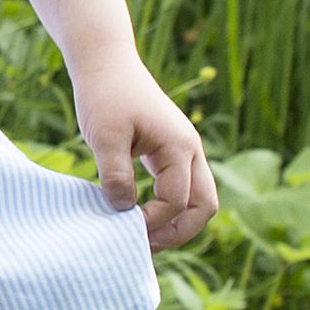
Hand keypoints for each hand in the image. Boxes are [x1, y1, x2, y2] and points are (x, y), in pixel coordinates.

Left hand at [74, 55, 216, 250]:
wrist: (105, 61)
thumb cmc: (103, 94)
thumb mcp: (104, 135)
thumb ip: (115, 173)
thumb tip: (123, 210)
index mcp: (180, 147)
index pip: (178, 199)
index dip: (154, 221)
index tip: (123, 230)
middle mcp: (191, 150)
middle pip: (205, 205)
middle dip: (180, 231)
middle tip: (145, 248)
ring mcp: (184, 149)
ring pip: (198, 197)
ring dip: (177, 221)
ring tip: (144, 238)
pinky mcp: (170, 149)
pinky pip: (181, 185)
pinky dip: (169, 205)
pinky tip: (140, 213)